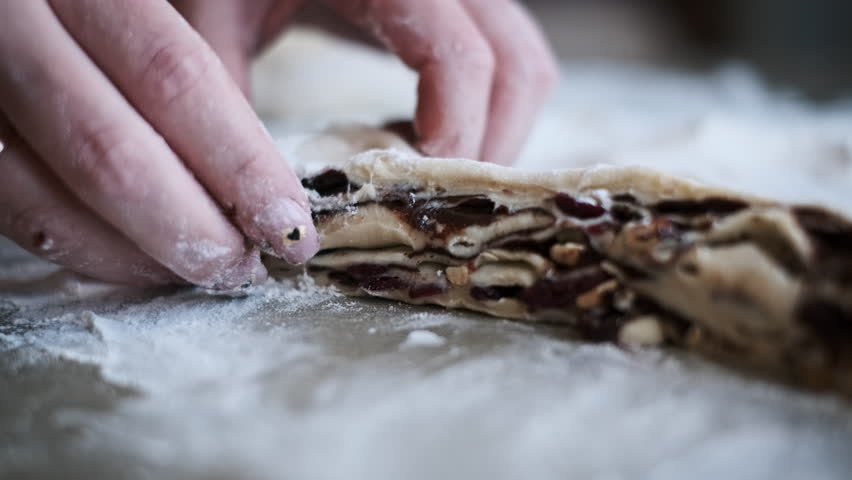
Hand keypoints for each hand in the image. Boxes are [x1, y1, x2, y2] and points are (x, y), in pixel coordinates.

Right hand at [0, 0, 318, 288]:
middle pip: (105, 152)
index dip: (239, 163)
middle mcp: (12, 25)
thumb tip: (262, 177)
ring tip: (199, 270)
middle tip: (242, 267)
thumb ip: (206, 64)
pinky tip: (134, 255)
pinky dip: (78, 242)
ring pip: (41, 195)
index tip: (286, 224)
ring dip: (131, 252)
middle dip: (188, 229)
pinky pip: (9, 201)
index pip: (173, 76)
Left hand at [173, 0, 559, 164]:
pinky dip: (485, 109)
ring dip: (496, 131)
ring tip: (429, 172)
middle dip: (490, 145)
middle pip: (518, 65)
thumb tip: (256, 205)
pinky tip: (424, 136)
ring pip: (524, 64)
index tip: (419, 193)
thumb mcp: (213, 18)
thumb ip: (223, 102)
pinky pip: (504, 58)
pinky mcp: (455, 6)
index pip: (463, 58)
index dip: (456, 136)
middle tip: (434, 198)